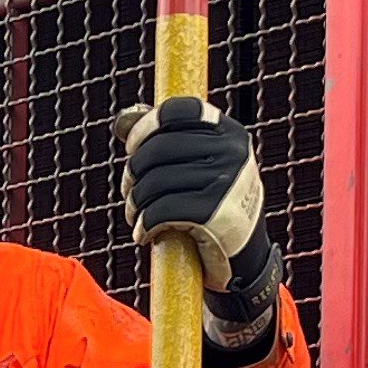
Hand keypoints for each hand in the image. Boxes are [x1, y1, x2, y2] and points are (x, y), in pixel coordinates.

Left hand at [118, 96, 283, 317]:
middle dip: (133, 172)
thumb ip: (167, 138)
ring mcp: (227, 183)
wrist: (246, 257)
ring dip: (135, 202)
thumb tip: (122, 121)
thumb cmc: (214, 205)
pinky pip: (161, 211)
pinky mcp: (217, 215)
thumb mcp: (201, 165)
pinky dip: (144, 224)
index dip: (145, 126)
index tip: (133, 148)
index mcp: (229, 132)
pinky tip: (144, 233)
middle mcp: (232, 152)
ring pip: (155, 181)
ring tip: (135, 214)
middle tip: (129, 191)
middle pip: (158, 148)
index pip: (178, 110)